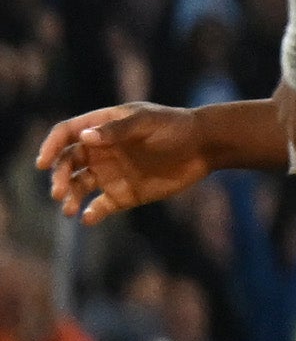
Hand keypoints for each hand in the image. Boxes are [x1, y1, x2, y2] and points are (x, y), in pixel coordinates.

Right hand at [41, 103, 240, 221]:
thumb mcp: (148, 122)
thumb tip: (85, 138)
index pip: (66, 135)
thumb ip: (118, 130)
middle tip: (58, 192)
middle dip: (58, 177)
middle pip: (67, 163)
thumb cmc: (176, 127)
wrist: (205, 147)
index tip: (43, 163)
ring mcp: (110, 173)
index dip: (51, 147)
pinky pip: (100, 206)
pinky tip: (88, 217)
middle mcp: (100, 151)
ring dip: (69, 197)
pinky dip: (91, 213)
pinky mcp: (124, 194)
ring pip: (78, 186)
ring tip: (68, 209)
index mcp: (101, 128)